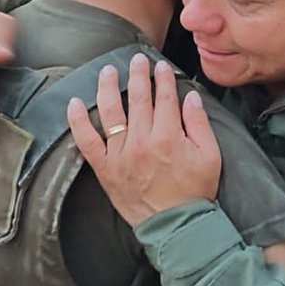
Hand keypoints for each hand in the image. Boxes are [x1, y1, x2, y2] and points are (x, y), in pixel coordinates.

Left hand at [67, 53, 220, 226]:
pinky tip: (74, 103)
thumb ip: (199, 123)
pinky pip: (86, 141)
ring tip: (107, 70)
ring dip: (108, 87)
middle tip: (137, 59)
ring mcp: (120, 154)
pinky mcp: (105, 168)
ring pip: (111, 112)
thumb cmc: (195, 191)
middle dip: (138, 74)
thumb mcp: (210, 155)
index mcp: (168, 136)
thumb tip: (189, 96)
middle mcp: (141, 141)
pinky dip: (78, 121)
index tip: (161, 66)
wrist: (176, 226)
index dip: (162, 78)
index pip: (164, 97)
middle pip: (138, 99)